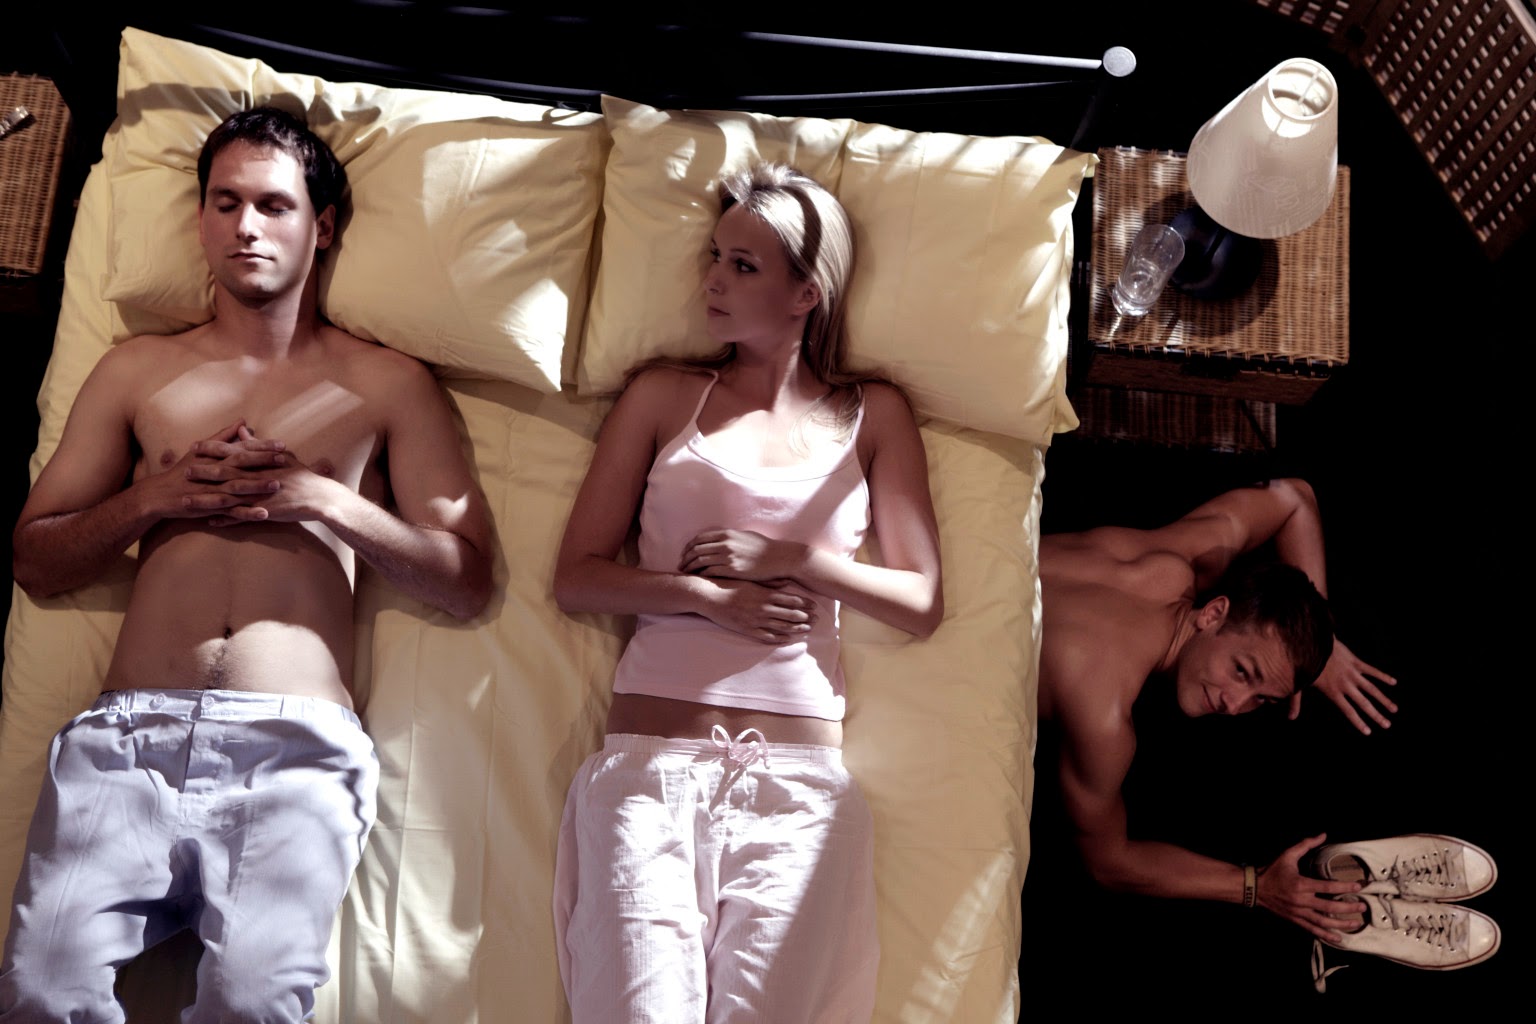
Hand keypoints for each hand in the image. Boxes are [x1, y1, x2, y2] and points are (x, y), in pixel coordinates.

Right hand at [147, 421, 283, 520]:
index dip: (262, 447)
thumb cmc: (184, 470)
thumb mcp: (202, 450)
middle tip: (284, 459)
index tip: (282, 444)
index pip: (242, 449)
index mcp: (216, 457)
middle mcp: (215, 471)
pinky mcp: (211, 507)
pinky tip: (264, 514)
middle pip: (241, 464)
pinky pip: (232, 511)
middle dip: (263, 461)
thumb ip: (224, 436)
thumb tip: (242, 421)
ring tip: (278, 485)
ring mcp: (213, 490)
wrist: (160, 494)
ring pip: (238, 487)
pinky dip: (248, 513)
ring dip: (258, 486)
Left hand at [181, 423, 341, 526]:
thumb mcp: (281, 455)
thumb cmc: (303, 475)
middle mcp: (257, 477)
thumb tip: (243, 429)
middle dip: (203, 472)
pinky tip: (210, 522)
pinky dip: (225, 520)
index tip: (195, 446)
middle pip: (224, 473)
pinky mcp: (263, 512)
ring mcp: (259, 495)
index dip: (212, 449)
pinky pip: (240, 517)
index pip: (232, 452)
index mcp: (260, 462)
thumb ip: (259, 444)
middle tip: (184, 471)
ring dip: (205, 499)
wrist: (320, 497)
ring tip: (186, 501)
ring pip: (227, 497)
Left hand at [679, 529, 803, 582]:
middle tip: (681, 565)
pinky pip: (710, 572)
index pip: (699, 538)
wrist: (778, 558)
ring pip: (700, 561)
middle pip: (696, 549)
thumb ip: (729, 537)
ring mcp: (728, 557)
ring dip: (690, 567)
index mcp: (727, 534)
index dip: (689, 546)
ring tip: (686, 573)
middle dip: (686, 558)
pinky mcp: (732, 570)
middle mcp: (725, 544)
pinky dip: (701, 575)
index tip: (685, 553)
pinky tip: (699, 578)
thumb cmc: (763, 547)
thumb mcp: (744, 536)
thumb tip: (719, 539)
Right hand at [697, 577, 816, 644]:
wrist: (709, 596)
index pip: (791, 600)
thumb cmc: (728, 585)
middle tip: (817, 620)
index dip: (805, 604)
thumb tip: (785, 581)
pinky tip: (788, 639)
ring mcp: (756, 620)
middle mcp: (763, 608)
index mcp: (765, 594)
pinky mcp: (747, 630)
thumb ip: (768, 583)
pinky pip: (767, 636)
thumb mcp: (750, 580)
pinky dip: (779, 638)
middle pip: (790, 615)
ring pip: (781, 627)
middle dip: (805, 617)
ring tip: (807, 629)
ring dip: (796, 628)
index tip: (815, 606)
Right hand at [1255, 833, 1363, 941]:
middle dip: (1349, 908)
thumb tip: (1322, 835)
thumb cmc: (1273, 870)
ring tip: (1356, 923)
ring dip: (1342, 924)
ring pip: (1324, 921)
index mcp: (1300, 884)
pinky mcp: (1296, 920)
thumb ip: (1306, 845)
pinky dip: (1326, 935)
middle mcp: (1301, 900)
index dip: (1344, 887)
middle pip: (1330, 907)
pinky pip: (1313, 929)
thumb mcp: (1287, 854)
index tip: (1358, 886)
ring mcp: (1299, 912)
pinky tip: (1338, 938)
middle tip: (1363, 906)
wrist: (1255, 888)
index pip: (1327, 887)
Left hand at [1288, 637, 1397, 734]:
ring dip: (1384, 699)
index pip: (1348, 711)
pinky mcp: (1356, 662)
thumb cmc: (1303, 664)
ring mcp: (1352, 673)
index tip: (1368, 732)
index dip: (1358, 722)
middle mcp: (1345, 684)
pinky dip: (1383, 676)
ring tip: (1394, 709)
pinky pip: (1372, 670)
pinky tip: (1394, 682)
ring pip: (1372, 689)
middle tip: (1387, 725)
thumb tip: (1290, 718)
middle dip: (1376, 715)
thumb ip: (1295, 702)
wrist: (1311, 642)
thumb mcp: (1299, 684)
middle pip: (1364, 703)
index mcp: (1332, 692)